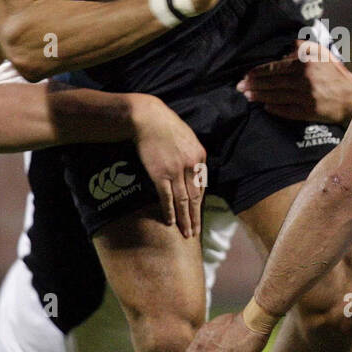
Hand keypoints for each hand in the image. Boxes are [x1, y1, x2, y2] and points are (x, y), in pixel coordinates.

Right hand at [127, 94, 206, 237]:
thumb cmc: (167, 126)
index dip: (199, 203)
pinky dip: (169, 211)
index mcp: (200, 157)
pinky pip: (166, 198)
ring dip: (185, 219)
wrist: (149, 119)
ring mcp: (176, 171)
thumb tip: (195, 172)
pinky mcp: (160, 175)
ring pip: (183, 201)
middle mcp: (192, 166)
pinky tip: (171, 222)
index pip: (202, 186)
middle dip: (195, 217)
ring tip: (186, 233)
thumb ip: (193, 156)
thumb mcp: (188, 138)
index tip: (198, 215)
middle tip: (196, 232)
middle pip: (195, 197)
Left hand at [237, 40, 351, 123]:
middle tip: (239, 87)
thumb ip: (303, 46)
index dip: (257, 72)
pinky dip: (274, 109)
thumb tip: (286, 45)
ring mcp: (305, 97)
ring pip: (276, 96)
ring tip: (248, 96)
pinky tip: (265, 107)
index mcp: (304, 64)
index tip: (246, 75)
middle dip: (253, 85)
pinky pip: (286, 110)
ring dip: (259, 96)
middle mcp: (303, 80)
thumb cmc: (336, 74)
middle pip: (271, 83)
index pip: (274, 68)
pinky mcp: (308, 111)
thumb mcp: (323, 53)